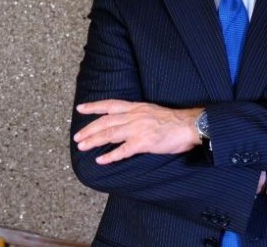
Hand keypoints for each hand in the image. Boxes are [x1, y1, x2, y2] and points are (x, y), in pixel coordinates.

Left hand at [74, 99, 202, 164]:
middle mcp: (134, 116)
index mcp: (136, 107)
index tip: (80, 108)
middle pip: (105, 121)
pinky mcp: (143, 142)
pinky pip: (123, 151)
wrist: (189, 125)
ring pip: (110, 134)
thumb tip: (126, 120)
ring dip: (94, 141)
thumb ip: (137, 115)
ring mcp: (138, 129)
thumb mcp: (151, 111)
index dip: (94, 106)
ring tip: (82, 146)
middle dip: (89, 129)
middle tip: (77, 137)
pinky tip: (101, 160)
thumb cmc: (173, 120)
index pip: (110, 104)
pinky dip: (110, 156)